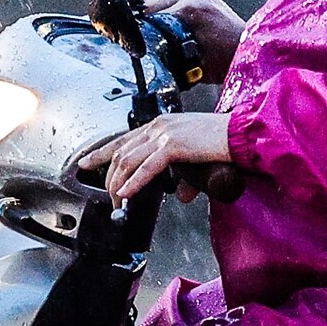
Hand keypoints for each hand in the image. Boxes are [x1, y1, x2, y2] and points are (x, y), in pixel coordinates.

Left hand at [78, 113, 231, 202]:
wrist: (240, 134)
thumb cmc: (223, 142)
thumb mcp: (196, 157)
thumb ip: (185, 176)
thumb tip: (182, 195)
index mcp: (162, 124)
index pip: (123, 138)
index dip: (101, 152)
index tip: (86, 162)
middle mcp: (159, 126)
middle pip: (120, 151)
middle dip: (107, 176)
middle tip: (107, 196)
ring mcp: (164, 135)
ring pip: (127, 160)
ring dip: (118, 183)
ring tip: (117, 201)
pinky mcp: (173, 146)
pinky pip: (145, 168)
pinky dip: (133, 183)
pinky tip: (125, 194)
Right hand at [143, 0, 246, 83]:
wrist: (255, 53)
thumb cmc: (228, 62)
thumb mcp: (190, 65)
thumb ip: (167, 57)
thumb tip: (148, 58)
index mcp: (190, 9)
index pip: (149, 14)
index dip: (139, 29)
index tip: (134, 39)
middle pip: (154, 6)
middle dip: (147, 23)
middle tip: (142, 39)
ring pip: (165, 4)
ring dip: (159, 18)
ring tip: (155, 36)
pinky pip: (179, 3)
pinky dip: (172, 16)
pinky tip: (171, 30)